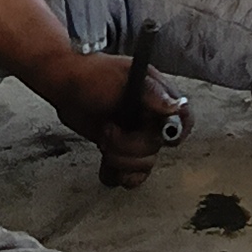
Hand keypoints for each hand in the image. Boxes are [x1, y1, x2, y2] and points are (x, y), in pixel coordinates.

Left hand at [47, 47, 194, 189]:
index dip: (175, 134)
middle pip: (156, 149)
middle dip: (128, 146)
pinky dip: (114, 174)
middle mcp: (152, 122)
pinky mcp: (121, 153)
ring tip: (103, 141)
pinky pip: (127, 176)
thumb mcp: (122, 77)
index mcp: (159, 100)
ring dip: (119, 160)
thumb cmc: (93, 75)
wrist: (67, 87)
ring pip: (143, 166)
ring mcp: (137, 139)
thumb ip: (150, 92)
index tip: (157, 137)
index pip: (184, 121)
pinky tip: (104, 163)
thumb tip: (175, 107)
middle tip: (108, 128)